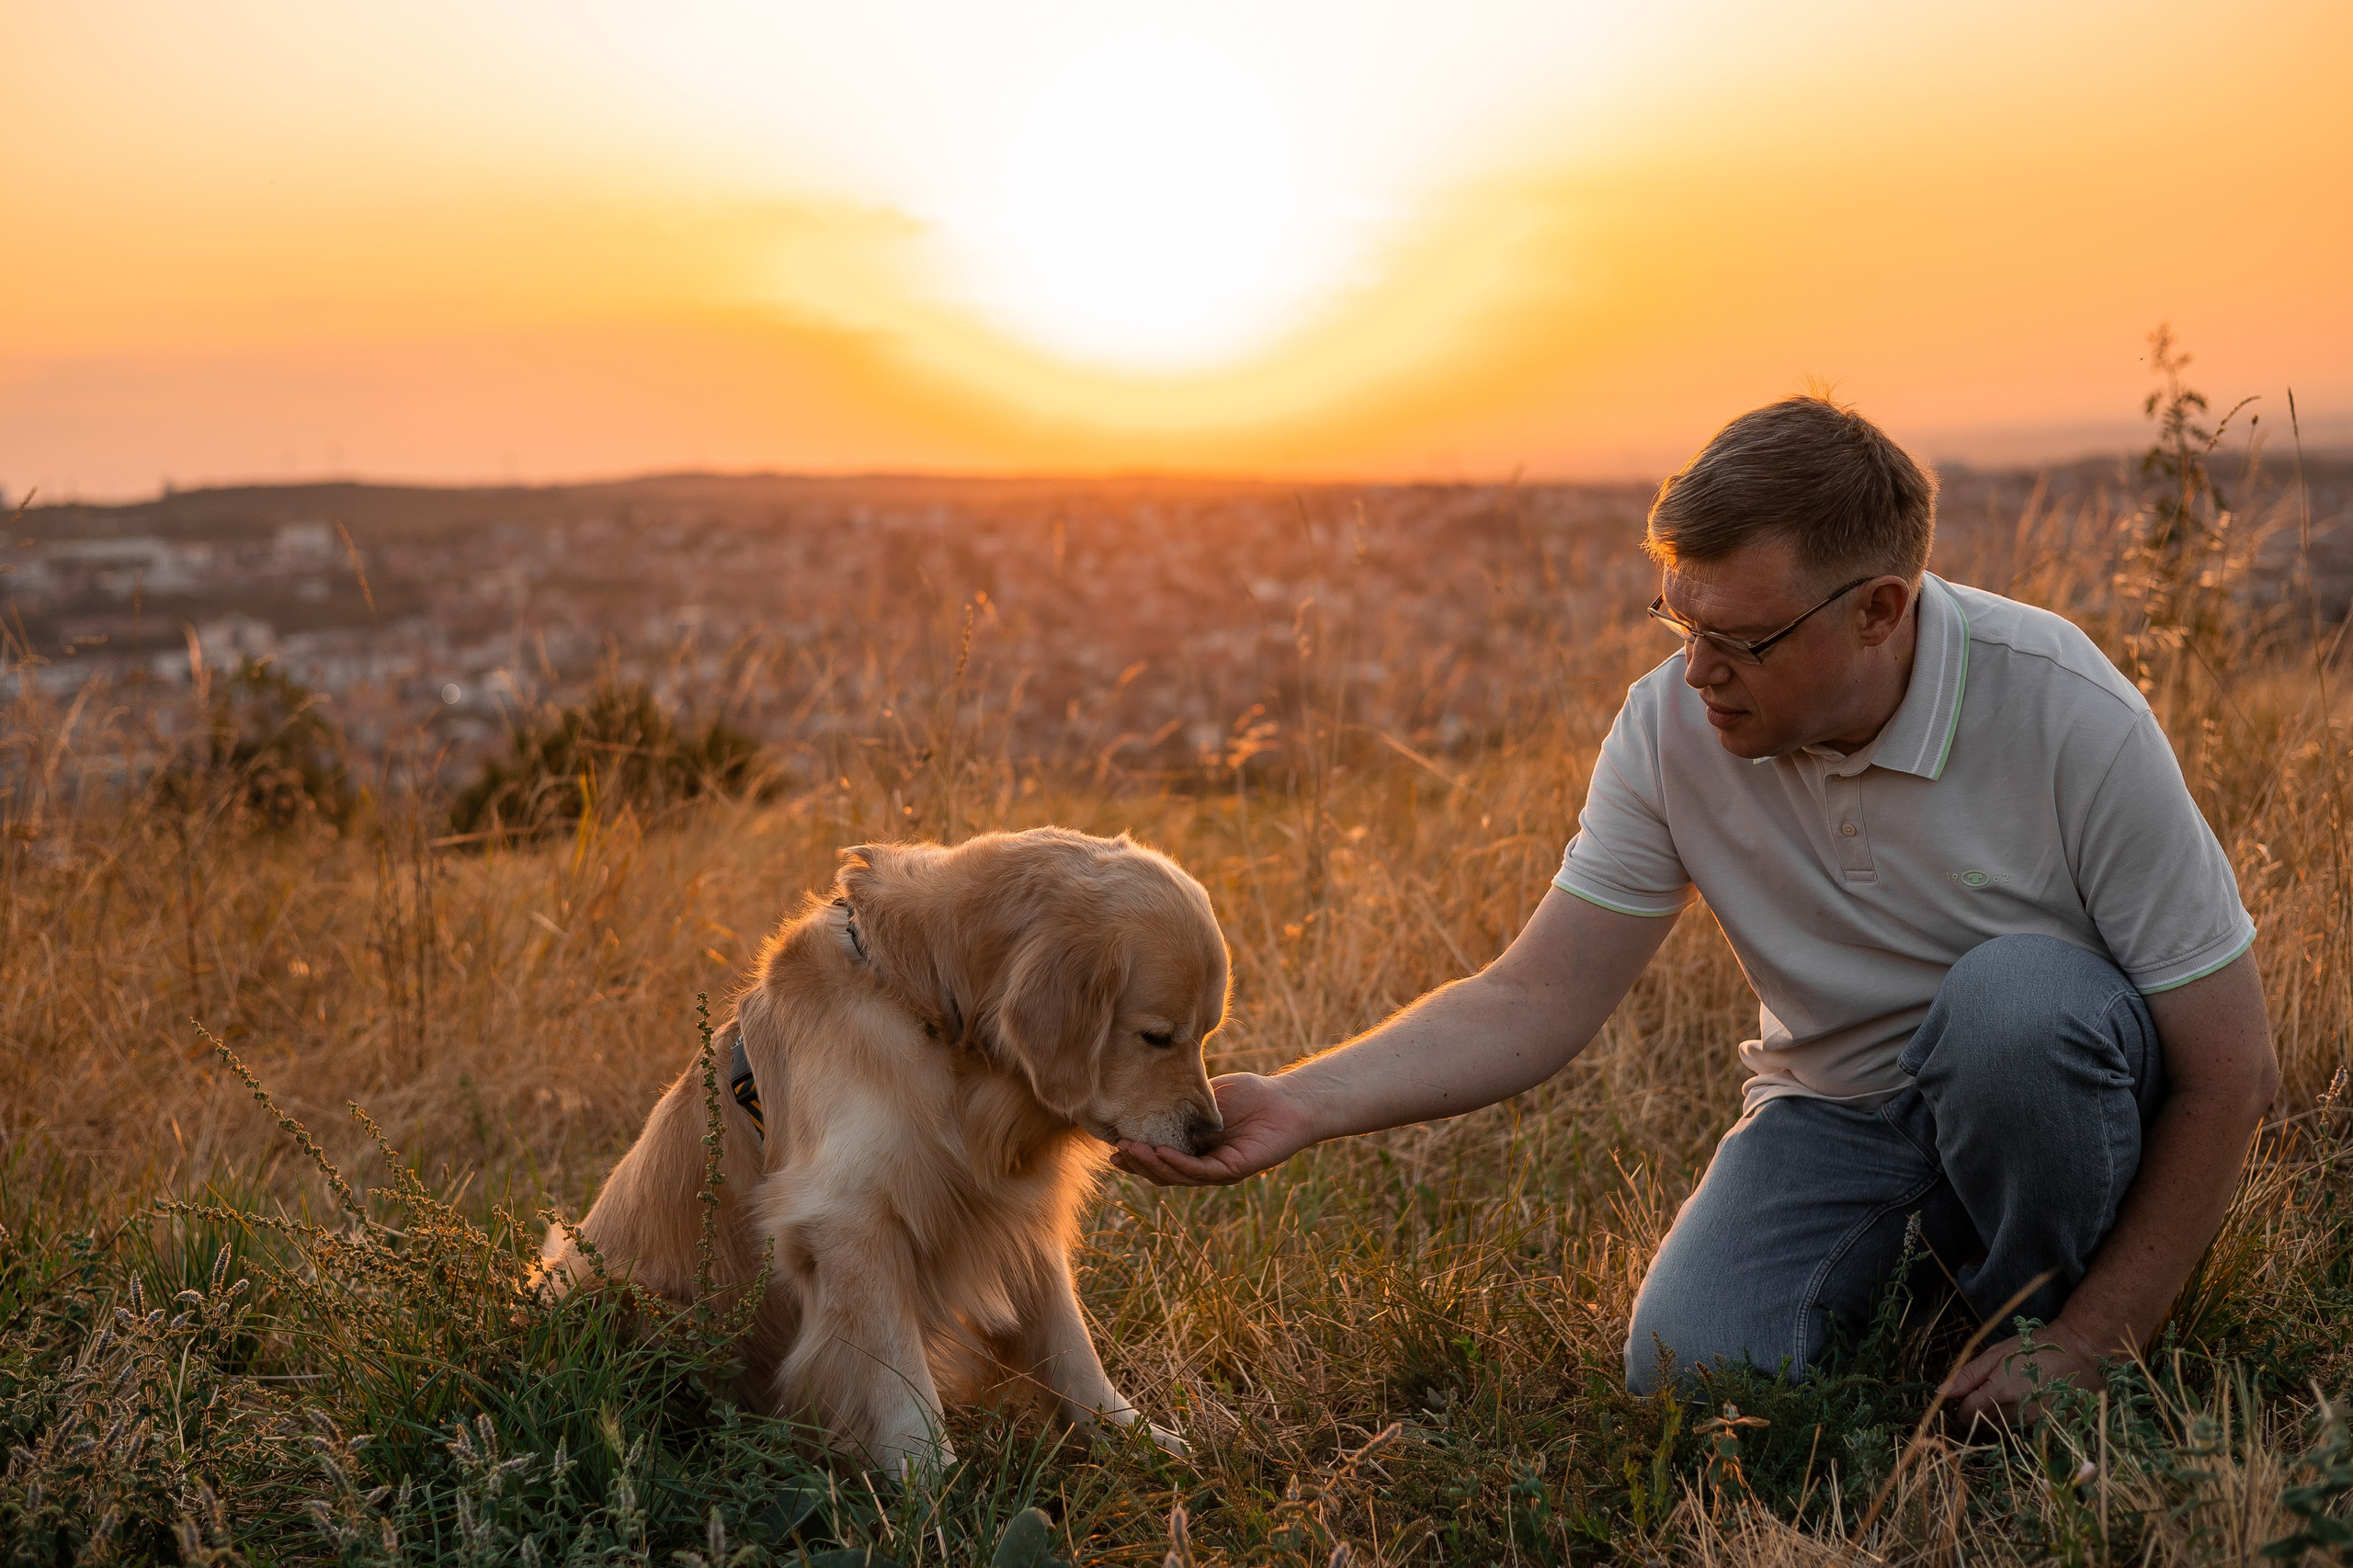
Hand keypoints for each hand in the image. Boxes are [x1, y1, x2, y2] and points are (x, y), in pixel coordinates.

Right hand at [1111, 1072, 1318, 1186]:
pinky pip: (1201, 1172)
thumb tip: (1147, 1097)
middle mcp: (1205, 1164)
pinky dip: (1178, 1164)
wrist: (1287, 1100)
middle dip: (1138, 1163)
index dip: (1137, 1156)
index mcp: (1196, 1149)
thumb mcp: (1205, 1096)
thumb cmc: (1252, 1094)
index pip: (1161, 1158)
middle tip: (1116, 1151)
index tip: (1113, 1148)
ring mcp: (1218, 1170)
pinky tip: (1160, 1152)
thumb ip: (1181, 1103)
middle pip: (1164, 1173)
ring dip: (1152, 1164)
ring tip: (1131, 1150)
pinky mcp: (1234, 1170)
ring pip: (1178, 1176)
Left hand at [1941, 1318, 2107, 1429]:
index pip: (1965, 1415)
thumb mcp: (1997, 1354)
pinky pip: (2024, 1433)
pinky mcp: (2051, 1429)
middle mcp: (2017, 1414)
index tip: (1967, 1395)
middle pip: (1981, 1426)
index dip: (1960, 1405)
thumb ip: (1968, 1375)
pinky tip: (2027, 1404)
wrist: (2080, 1353)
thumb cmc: (2034, 1348)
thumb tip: (1940, 1393)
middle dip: (1977, 1413)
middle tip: (1988, 1392)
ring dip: (1998, 1419)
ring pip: (2002, 1432)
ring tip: (2010, 1395)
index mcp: (1999, 1394)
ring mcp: (2036, 1425)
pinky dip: (2019, 1423)